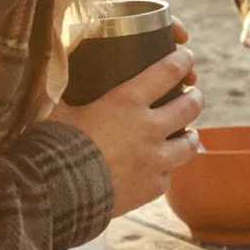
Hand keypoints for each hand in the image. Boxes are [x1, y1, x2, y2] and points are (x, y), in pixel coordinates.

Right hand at [51, 46, 201, 214]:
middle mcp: (149, 129)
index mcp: (127, 102)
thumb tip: (53, 66)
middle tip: (194, 94)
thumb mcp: (55, 106)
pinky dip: (164, 170)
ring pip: (190, 145)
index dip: (182, 61)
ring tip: (189, 134)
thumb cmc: (54, 144)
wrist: (58, 192)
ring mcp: (156, 160)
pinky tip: (157, 169)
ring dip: (191, 136)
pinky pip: (168, 176)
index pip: (167, 72)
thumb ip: (63, 86)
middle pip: (190, 107)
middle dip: (196, 97)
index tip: (187, 57)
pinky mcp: (153, 187)